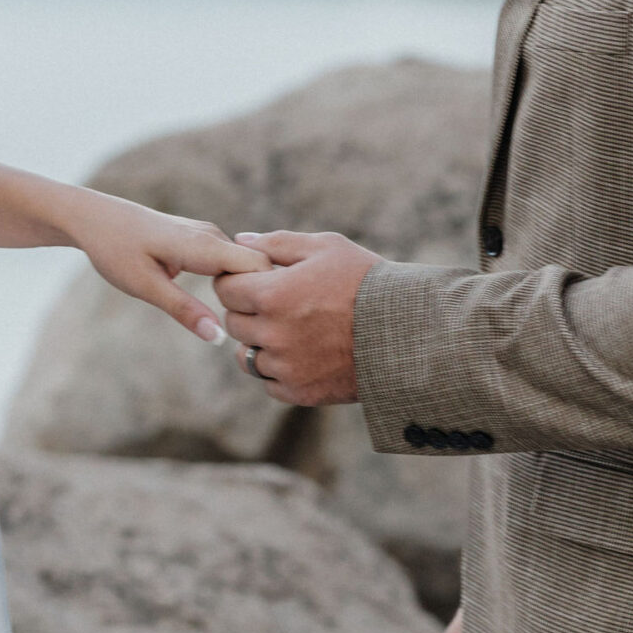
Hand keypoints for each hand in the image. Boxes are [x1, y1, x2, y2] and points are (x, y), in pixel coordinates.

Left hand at [63, 191, 272, 339]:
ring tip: (244, 321)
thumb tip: (219, 338)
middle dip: (262, 296)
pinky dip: (234, 283)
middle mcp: (213, 236)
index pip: (260, 267)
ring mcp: (209, 236)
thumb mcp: (145, 286)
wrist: (93, 218)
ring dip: (248, 292)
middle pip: (259, 267)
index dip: (266, 294)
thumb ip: (183, 310)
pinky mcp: (202, 240)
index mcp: (205, 244)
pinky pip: (231, 262)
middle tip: (253, 329)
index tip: (256, 322)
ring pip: (245, 265)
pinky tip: (228, 305)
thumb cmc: (115, 249)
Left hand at [213, 229, 379, 404]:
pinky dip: (278, 370)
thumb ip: (276, 243)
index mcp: (272, 294)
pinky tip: (302, 353)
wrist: (407, 331)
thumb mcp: (325, 248)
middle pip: (234, 322)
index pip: (225, 289)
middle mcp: (273, 334)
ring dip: (260, 342)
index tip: (257, 280)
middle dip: (248, 310)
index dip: (238, 281)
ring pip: (246, 356)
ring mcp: (285, 367)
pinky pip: (269, 382)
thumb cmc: (366, 281)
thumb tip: (240, 240)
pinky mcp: (300, 392)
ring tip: (290, 329)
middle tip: (278, 303)